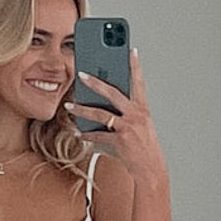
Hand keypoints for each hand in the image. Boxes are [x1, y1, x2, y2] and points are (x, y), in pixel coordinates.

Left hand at [75, 49, 166, 191]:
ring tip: (69, 105)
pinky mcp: (121, 140)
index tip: (131, 50)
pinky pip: (99, 135)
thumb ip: (124, 115)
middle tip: (81, 74)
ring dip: (82, 110)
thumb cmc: (144, 148)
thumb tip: (102, 109)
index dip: (135, 66)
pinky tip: (79, 134)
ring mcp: (129, 127)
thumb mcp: (139, 127)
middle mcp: (136, 115)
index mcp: (142, 109)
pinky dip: (88, 135)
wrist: (151, 170)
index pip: (139, 83)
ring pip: (101, 114)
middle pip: (113, 93)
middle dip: (96, 82)